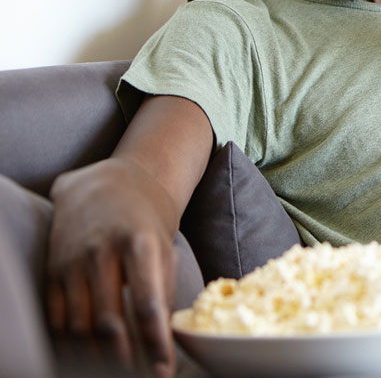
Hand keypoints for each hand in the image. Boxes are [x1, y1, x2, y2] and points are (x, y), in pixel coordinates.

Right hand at [47, 159, 179, 376]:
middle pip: (109, 322)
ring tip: (117, 370)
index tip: (164, 371)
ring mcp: (72, 261)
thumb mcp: (164, 248)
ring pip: (80, 325)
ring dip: (97, 357)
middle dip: (124, 360)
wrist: (106, 184)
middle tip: (139, 377)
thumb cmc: (144, 222)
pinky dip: (72, 342)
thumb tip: (165, 338)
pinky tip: (88, 353)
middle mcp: (102, 253)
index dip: (155, 344)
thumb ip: (163, 290)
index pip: (148, 305)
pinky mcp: (52, 269)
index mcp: (140, 245)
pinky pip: (58, 317)